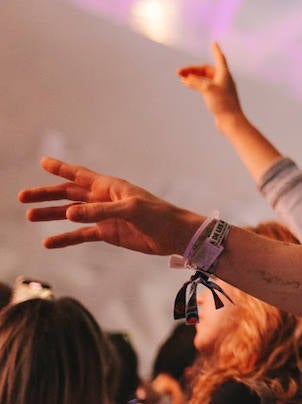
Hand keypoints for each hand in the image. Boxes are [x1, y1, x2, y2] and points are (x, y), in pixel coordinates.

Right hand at [17, 156, 200, 256]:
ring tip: (30, 216)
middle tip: (22, 197)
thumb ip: (99, 211)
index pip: (80, 175)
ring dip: (52, 214)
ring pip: (71, 214)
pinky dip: (66, 238)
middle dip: (46, 194)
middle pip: (69, 194)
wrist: (176, 235)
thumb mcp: (130, 210)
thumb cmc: (159, 215)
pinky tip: (49, 242)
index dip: (61, 168)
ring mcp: (104, 216)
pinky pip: (81, 235)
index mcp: (110, 186)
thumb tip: (68, 214)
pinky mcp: (108, 233)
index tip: (43, 161)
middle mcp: (104, 199)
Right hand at [177, 42, 244, 123]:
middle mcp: (224, 80)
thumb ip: (196, 82)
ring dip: (193, 77)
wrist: (230, 120)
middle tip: (179, 72)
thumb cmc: (222, 103)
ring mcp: (220, 88)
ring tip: (181, 78)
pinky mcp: (217, 97)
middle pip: (206, 70)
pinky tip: (187, 84)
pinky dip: (196, 84)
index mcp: (224, 75)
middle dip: (193, 70)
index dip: (216, 50)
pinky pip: (204, 86)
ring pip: (204, 78)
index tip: (214, 43)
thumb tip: (187, 78)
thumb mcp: (207, 89)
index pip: (219, 58)